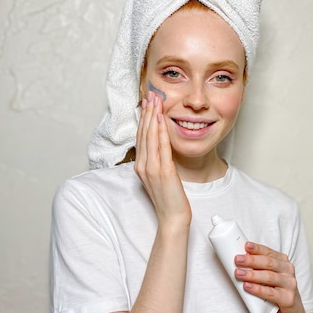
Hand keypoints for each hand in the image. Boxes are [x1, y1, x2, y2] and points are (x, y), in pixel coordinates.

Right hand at [134, 92, 191, 227]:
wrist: (172, 218)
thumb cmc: (168, 199)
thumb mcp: (159, 177)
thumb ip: (157, 162)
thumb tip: (159, 148)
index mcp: (140, 166)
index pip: (141, 137)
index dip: (144, 118)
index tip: (147, 103)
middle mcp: (142, 165)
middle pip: (144, 133)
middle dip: (147, 112)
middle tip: (151, 94)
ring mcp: (151, 168)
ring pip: (150, 136)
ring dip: (153, 116)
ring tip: (156, 100)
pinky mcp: (163, 171)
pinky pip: (161, 146)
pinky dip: (161, 130)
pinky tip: (162, 118)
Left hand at [234, 242, 306, 312]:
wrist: (293, 311)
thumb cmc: (277, 290)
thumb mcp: (270, 276)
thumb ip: (259, 267)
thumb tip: (240, 260)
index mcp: (283, 262)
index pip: (268, 252)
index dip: (257, 248)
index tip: (246, 245)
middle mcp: (288, 270)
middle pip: (268, 263)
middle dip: (251, 260)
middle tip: (238, 259)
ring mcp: (290, 284)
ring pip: (269, 277)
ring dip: (252, 275)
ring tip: (239, 273)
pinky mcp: (288, 299)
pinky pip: (271, 293)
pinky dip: (258, 289)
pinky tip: (247, 287)